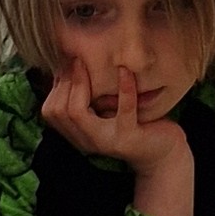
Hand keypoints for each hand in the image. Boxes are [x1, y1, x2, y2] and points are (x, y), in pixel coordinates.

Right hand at [41, 61, 194, 215]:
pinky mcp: (129, 137)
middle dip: (65, 82)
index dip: (55, 86)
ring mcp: (107, 140)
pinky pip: (123, 110)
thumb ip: (89, 98)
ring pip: (77, 113)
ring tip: (89, 63)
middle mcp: (87, 140)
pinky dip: (124, 88)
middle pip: (59, 111)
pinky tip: (125, 71)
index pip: (50, 111)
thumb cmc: (135, 125)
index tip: (67, 65)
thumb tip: (68, 66)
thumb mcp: (107, 112)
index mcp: (79, 134)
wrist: (163, 155)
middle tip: (77, 60)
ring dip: (81, 84)